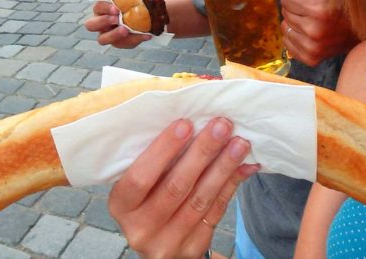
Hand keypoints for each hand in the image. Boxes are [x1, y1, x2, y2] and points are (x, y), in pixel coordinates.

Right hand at [85, 1, 149, 47]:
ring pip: (102, 39)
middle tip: (116, 19)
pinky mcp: (119, 42)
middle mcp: (101, 22)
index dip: (105, 8)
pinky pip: (123, 44)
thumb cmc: (134, 0)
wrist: (148, 12)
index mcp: (102, 8)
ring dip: (113, 35)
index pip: (97, 8)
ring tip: (125, 31)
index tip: (116, 8)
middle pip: (91, 25)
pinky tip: (146, 35)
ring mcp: (108, 34)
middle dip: (103, 22)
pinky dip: (134, 40)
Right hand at [108, 118, 258, 258]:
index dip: (163, 150)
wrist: (160, 241)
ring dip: (223, 168)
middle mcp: (140, 229)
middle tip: (221, 126)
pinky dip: (231, 186)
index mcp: (121, 205)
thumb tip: (189, 120)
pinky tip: (244, 167)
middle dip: (202, 153)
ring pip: (200, 200)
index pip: (140, 177)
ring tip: (239, 143)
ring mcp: (167, 243)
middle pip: (176, 187)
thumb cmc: (149, 198)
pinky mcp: (193, 248)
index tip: (185, 123)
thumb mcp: (140, 184)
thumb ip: (154, 159)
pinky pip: (216, 212)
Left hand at [269, 0, 353, 66]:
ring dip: (293, 24)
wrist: (353, 30)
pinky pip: (286, 43)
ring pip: (284, 28)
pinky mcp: (310, 58)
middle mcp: (314, 30)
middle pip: (284, 12)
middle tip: (310, 11)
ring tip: (309, 22)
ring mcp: (312, 47)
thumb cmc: (334, 2)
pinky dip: (294, 37)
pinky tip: (308, 34)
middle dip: (294, 9)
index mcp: (317, 8)